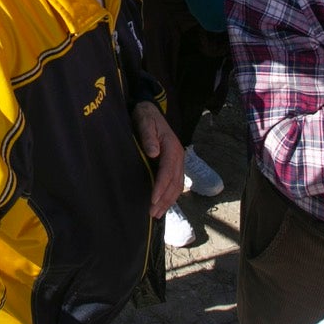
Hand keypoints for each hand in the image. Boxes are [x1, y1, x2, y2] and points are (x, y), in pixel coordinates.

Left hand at [133, 101, 184, 216]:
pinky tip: (162, 204)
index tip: (152, 200)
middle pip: (174, 183)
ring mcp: (178, 161)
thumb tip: (153, 152)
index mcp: (172, 148)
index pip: (167, 172)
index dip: (160, 187)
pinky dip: (170, 196)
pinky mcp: (173, 164)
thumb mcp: (145, 122)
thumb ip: (148, 136)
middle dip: (164, 199)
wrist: (149, 110)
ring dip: (168, 201)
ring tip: (157, 214)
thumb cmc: (145, 117)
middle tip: (152, 213)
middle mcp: (178, 157)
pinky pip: (175, 183)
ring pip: (177, 186)